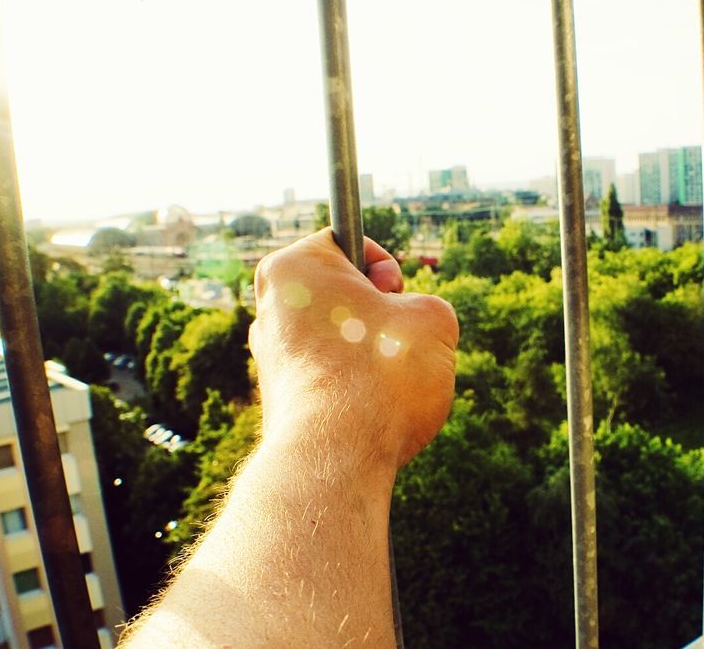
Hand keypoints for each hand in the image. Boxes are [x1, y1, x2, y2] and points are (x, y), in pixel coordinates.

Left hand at [249, 228, 458, 474]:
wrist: (337, 459)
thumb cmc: (381, 375)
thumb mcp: (434, 318)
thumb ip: (425, 306)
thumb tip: (405, 332)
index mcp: (294, 268)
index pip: (350, 243)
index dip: (386, 268)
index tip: (397, 297)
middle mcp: (270, 308)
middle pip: (344, 294)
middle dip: (381, 315)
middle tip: (398, 339)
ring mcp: (271, 358)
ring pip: (342, 339)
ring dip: (374, 354)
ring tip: (389, 383)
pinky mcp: (280, 401)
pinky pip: (334, 378)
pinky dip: (358, 389)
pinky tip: (373, 413)